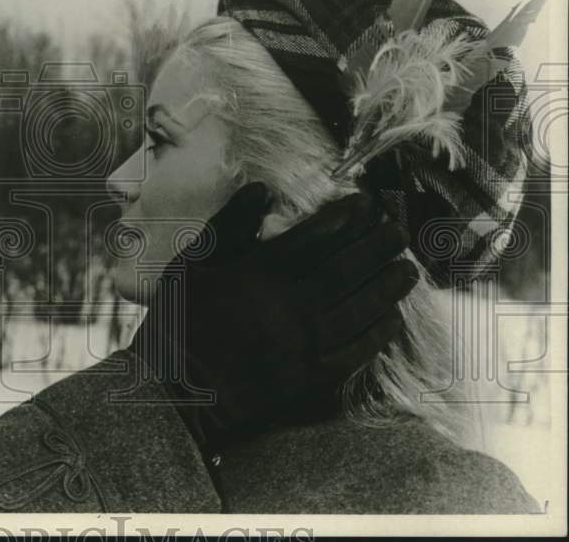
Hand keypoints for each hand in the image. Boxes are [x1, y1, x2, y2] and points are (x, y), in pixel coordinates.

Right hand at [128, 183, 417, 444]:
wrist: (177, 396)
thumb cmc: (178, 324)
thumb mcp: (188, 266)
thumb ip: (226, 226)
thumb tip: (262, 190)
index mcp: (255, 274)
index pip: (312, 236)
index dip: (344, 217)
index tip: (365, 204)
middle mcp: (286, 305)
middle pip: (344, 268)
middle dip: (377, 246)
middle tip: (400, 231)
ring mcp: (303, 343)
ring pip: (358, 307)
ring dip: (387, 286)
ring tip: (408, 269)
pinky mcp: (310, 377)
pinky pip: (356, 351)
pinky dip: (378, 332)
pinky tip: (392, 318)